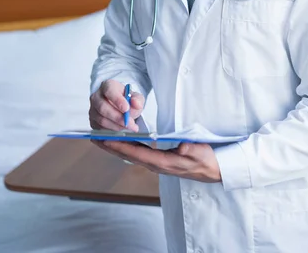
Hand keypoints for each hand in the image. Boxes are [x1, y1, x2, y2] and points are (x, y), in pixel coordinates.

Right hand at [89, 79, 144, 131]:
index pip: (109, 91)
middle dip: (117, 117)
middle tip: (130, 123)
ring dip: (116, 126)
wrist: (121, 107)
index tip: (126, 109)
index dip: (117, 100)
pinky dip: (111, 131)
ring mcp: (93, 109)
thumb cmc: (127, 100)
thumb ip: (137, 100)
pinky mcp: (92, 121)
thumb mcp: (135, 97)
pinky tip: (121, 131)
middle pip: (103, 107)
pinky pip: (99, 128)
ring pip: (101, 119)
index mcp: (107, 86)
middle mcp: (96, 96)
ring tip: (128, 127)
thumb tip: (136, 104)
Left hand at [95, 140, 221, 182]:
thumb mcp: (200, 152)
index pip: (137, 153)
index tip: (105, 140)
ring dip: (116, 147)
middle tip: (93, 138)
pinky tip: (120, 141)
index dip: (120, 146)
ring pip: (131, 154)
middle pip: (129, 155)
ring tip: (101, 138)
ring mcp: (157, 163)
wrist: (214, 171)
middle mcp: (156, 164)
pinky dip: (126, 147)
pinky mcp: (159, 161)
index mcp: (163, 162)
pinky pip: (138, 153)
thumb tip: (182, 146)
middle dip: (111, 146)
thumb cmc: (206, 160)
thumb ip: (190, 149)